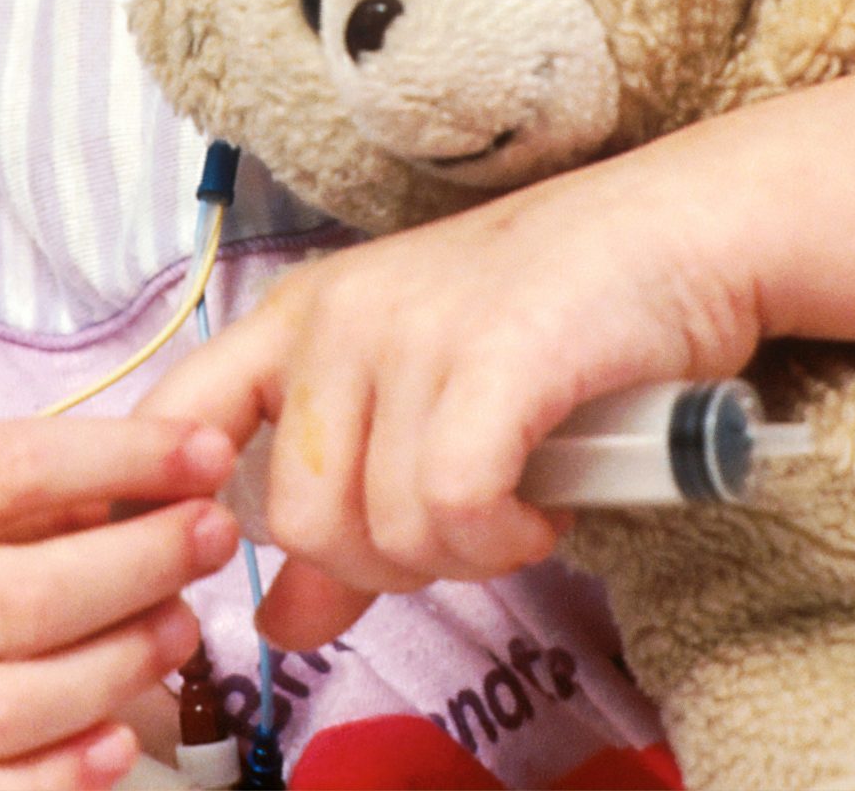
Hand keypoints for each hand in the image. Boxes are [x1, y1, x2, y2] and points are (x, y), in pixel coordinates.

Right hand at [0, 414, 239, 790]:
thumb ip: (4, 490)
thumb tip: (150, 484)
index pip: (4, 471)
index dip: (121, 461)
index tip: (206, 454)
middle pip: (23, 596)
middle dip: (142, 564)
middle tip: (212, 537)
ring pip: (13, 705)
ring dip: (122, 666)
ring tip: (181, 626)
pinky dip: (59, 777)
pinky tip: (120, 739)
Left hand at [144, 137, 760, 649]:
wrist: (681, 230)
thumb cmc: (557, 316)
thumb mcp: (425, 400)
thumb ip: (347, 511)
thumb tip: (279, 624)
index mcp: (303, 314)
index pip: (177, 417)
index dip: (174, 512)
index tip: (225, 568)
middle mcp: (340, 313)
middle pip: (295, 518)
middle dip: (380, 562)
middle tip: (457, 528)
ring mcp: (413, 329)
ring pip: (380, 528)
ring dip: (459, 554)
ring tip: (514, 504)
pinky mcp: (492, 357)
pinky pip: (452, 510)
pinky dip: (502, 539)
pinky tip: (541, 510)